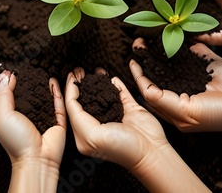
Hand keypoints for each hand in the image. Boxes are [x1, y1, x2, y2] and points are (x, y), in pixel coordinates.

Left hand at [0, 71, 65, 191]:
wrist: (37, 159)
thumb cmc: (17, 142)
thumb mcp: (2, 116)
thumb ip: (2, 95)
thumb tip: (6, 77)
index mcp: (9, 114)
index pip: (8, 94)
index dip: (9, 82)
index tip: (10, 70)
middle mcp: (26, 114)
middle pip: (27, 93)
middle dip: (27, 80)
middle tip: (27, 67)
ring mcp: (42, 116)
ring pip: (43, 95)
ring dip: (43, 83)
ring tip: (41, 70)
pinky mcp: (57, 119)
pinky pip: (58, 102)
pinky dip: (57, 91)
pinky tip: (53, 80)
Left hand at [65, 67, 208, 191]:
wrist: (151, 152)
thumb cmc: (121, 149)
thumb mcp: (92, 135)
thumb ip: (78, 116)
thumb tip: (72, 97)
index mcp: (85, 133)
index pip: (72, 107)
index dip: (71, 89)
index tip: (71, 75)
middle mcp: (98, 123)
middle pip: (85, 98)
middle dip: (81, 83)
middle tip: (79, 70)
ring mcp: (114, 115)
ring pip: (103, 93)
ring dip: (97, 81)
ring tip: (93, 70)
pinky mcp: (129, 109)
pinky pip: (120, 92)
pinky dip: (115, 83)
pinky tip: (110, 76)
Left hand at [130, 42, 221, 157]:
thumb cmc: (217, 116)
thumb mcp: (186, 113)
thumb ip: (164, 101)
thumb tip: (145, 88)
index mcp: (171, 104)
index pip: (148, 88)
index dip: (139, 75)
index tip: (132, 62)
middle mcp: (177, 88)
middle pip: (155, 71)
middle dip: (144, 58)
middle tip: (136, 44)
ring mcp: (189, 73)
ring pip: (167, 59)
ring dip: (156, 48)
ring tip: (147, 35)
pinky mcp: (202, 61)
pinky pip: (185, 49)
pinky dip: (175, 41)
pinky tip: (167, 32)